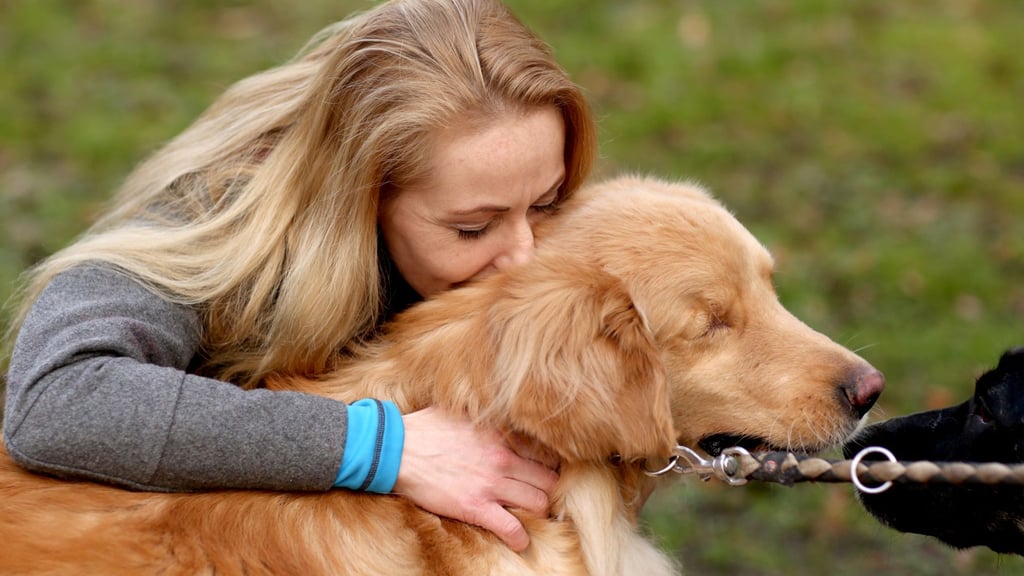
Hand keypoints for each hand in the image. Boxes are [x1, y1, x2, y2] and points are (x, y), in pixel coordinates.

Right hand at [393, 407, 558, 551]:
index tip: (542, 473)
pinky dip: (520, 538)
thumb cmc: (425, 428)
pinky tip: (519, 541)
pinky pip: (511, 528)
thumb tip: (491, 409)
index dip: (547, 465)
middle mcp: (503, 459)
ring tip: (530, 517)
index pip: (544, 452)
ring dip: (538, 513)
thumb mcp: (461, 411)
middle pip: (548, 480)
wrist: (397, 450)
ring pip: (538, 503)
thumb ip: (484, 415)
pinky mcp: (476, 507)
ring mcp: (491, 484)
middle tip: (540, 497)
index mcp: (501, 435)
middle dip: (549, 491)